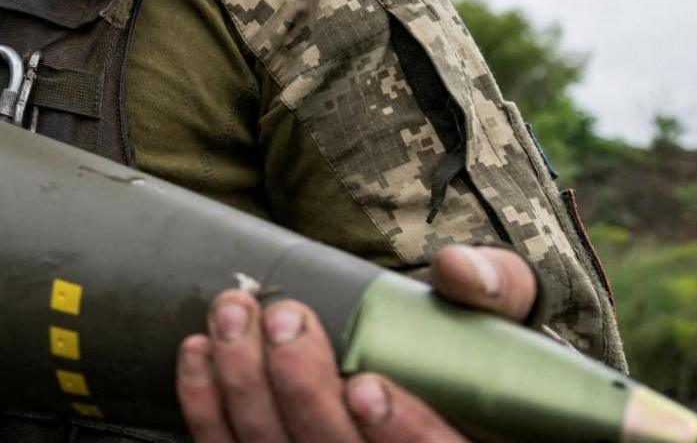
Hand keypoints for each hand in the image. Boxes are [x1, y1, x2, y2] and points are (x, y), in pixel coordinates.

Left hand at [175, 245, 536, 441]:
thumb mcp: (497, 311)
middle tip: (285, 319)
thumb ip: (495, 288)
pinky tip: (199, 352)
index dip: (403, 431)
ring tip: (232, 317)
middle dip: (303, 391)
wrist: (412, 357)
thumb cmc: (460, 340)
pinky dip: (205, 406)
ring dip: (244, 387)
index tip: (367, 386)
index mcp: (458, 442)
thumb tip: (459, 269)